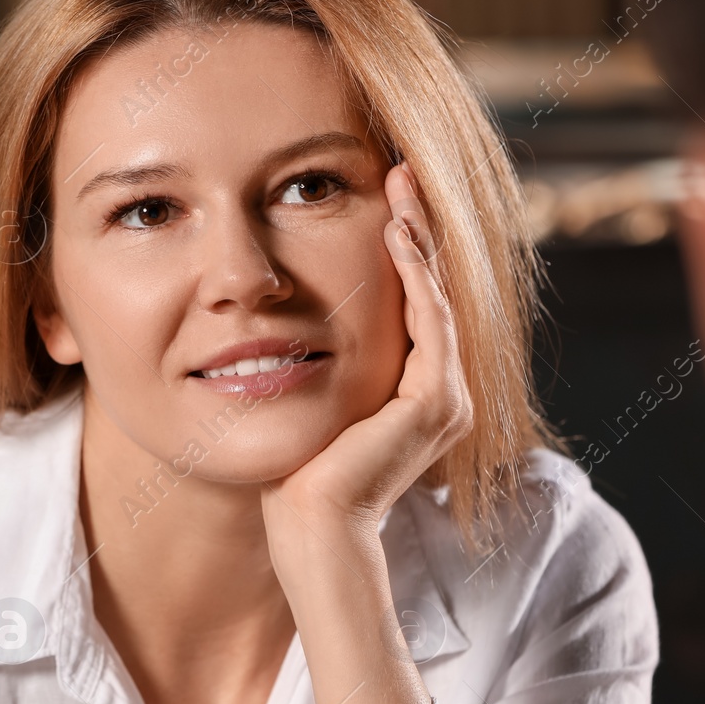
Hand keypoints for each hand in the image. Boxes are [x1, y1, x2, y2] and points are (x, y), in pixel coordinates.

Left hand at [257, 161, 461, 703]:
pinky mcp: (434, 404)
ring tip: (398, 185)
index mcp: (408, 392)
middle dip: (416, 226)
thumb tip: (263, 320)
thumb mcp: (296, 402)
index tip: (375, 192)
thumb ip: (302, 361)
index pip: (410, 301)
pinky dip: (415, 275)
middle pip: (432, 289)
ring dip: (418, 237)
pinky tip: (393, 235)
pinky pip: (430, 321)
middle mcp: (436, 393)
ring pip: (435, 297)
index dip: (399, 245)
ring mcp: (441, 399)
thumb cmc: (288, 479)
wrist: (304, 536)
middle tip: (396, 167)